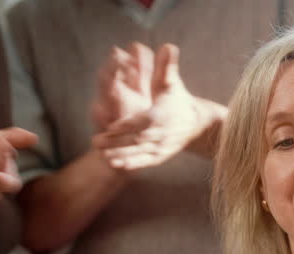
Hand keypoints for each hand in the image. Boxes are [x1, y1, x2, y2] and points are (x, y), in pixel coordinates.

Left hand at [93, 43, 226, 168]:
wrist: (196, 123)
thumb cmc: (178, 99)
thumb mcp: (172, 82)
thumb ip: (167, 66)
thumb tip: (168, 46)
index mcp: (162, 115)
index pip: (143, 121)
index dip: (128, 124)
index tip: (112, 127)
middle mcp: (162, 133)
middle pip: (137, 139)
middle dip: (117, 142)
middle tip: (96, 141)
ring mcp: (162, 147)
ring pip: (140, 153)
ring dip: (121, 156)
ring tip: (104, 158)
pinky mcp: (161, 156)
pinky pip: (145, 162)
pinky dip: (133, 164)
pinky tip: (117, 166)